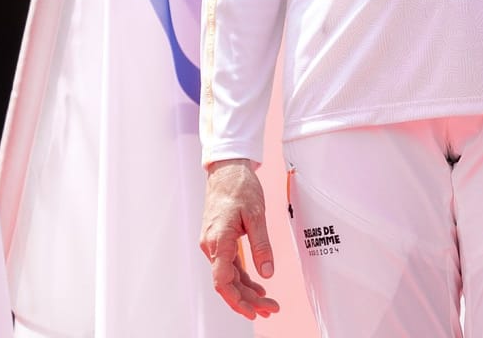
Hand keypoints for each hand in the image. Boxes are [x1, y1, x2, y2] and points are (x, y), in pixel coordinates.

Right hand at [200, 159, 280, 319]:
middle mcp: (212, 246)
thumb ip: (261, 245)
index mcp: (218, 241)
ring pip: (229, 276)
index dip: (237, 300)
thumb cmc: (240, 187)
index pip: (222, 281)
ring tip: (267, 303)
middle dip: (248, 300)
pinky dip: (243, 277)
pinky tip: (257, 285)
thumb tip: (267, 272)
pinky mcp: (220, 240)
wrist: (227, 170)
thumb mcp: (256, 215)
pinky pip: (230, 265)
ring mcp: (214, 244)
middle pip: (228, 283)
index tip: (253, 311)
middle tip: (271, 310)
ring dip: (247, 291)